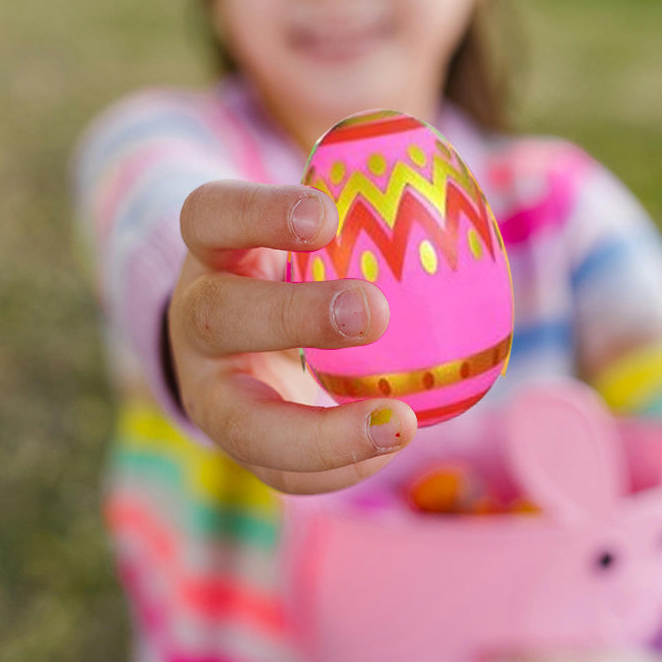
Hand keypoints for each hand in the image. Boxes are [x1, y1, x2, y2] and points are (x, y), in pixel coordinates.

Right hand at [167, 180, 417, 494]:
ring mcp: (212, 388)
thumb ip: (362, 211)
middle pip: (220, 316)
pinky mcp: (240, 440)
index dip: (261, 214)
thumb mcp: (307, 230)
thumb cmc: (291, 265)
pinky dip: (337, 466)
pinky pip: (275, 471)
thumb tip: (462, 190)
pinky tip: (391, 443)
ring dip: (319, 430)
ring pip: (237, 420)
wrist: (242, 335)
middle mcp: (200, 318)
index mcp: (212, 250)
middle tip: (373, 311)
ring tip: (399, 423)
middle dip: (294, 317)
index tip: (327, 215)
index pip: (212, 216)